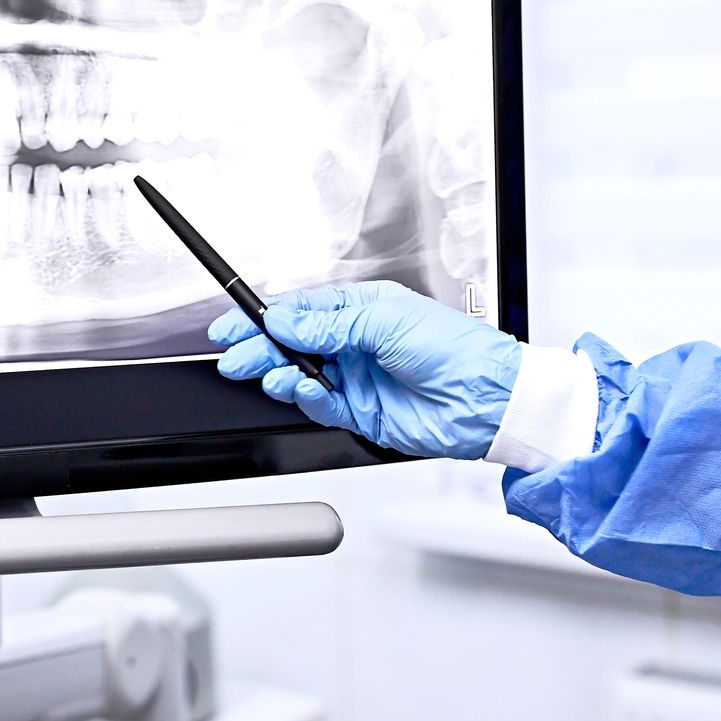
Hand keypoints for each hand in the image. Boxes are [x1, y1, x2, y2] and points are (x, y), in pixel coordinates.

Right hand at [208, 280, 522, 459]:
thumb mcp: (385, 321)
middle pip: (291, 343)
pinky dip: (305, 398)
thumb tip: (285, 320)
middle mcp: (355, 342)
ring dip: (279, 374)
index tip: (234, 324)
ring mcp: (355, 377)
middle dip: (260, 348)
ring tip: (270, 374)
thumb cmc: (454, 349)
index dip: (264, 318)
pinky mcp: (359, 412)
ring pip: (299, 375)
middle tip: (235, 356)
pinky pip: (319, 405)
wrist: (485, 401)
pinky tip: (302, 389)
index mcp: (362, 309)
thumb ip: (328, 324)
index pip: (300, 310)